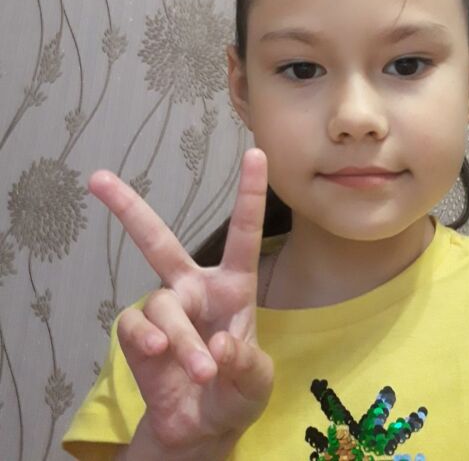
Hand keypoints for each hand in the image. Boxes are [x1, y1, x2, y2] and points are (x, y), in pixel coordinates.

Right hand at [89, 148, 273, 452]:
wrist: (201, 429)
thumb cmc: (235, 392)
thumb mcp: (256, 382)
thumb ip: (245, 364)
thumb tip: (217, 344)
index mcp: (233, 285)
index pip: (242, 232)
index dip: (249, 193)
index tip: (256, 153)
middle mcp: (193, 287)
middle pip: (157, 240)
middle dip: (128, 209)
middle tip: (98, 179)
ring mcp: (162, 309)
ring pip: (162, 304)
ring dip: (181, 339)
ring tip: (201, 370)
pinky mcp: (136, 336)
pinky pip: (133, 324)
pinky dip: (146, 341)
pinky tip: (157, 354)